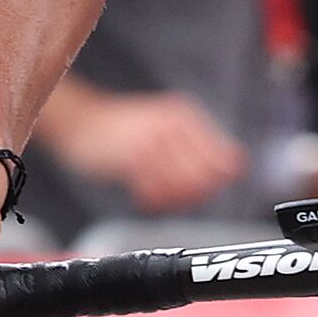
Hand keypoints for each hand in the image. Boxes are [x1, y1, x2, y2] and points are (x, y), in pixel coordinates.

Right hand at [37, 86, 245, 212]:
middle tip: (174, 197)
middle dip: (193, 195)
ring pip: (180, 186)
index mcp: (186, 117)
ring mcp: (151, 141)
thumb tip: (237, 165)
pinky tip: (144, 197)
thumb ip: (200, 146)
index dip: (214, 182)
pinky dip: (152, 200)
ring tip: (157, 196)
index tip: (199, 190)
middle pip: (203, 177)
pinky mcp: (129, 158)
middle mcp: (173, 126)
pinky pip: (153, 190)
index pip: (220, 160)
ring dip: (171, 199)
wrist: (80, 120)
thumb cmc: (125, 129)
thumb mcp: (168, 127)